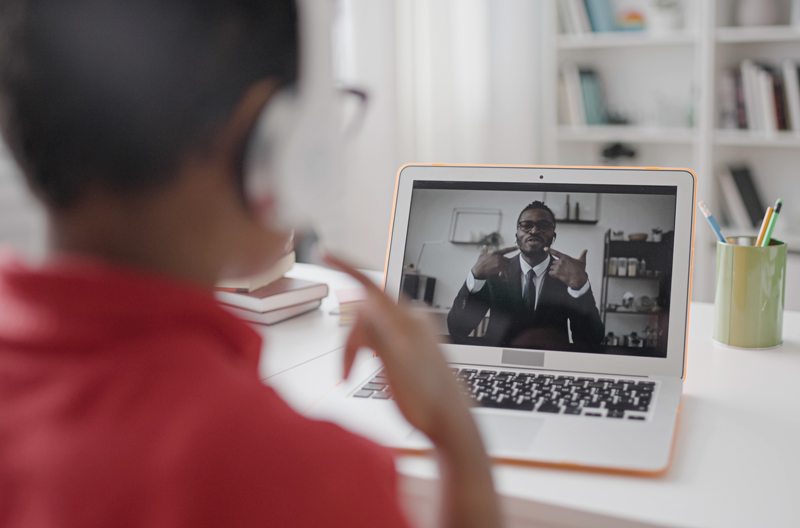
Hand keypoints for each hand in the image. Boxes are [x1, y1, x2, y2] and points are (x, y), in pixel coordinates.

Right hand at [323, 254, 468, 441]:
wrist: (450, 423)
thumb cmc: (426, 401)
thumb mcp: (395, 368)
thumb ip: (379, 335)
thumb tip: (363, 307)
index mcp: (407, 322)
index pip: (372, 286)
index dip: (347, 267)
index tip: (327, 253)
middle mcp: (412, 322)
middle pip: (366, 313)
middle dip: (349, 338)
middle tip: (344, 371)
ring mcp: (413, 334)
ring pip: (371, 327)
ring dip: (357, 348)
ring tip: (353, 375)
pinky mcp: (413, 347)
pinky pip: (380, 337)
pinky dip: (367, 350)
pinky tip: (368, 368)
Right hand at [471, 245, 517, 279]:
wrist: (477, 271)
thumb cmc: (479, 264)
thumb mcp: (481, 256)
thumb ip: (484, 251)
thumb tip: (484, 246)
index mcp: (495, 253)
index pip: (506, 250)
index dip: (513, 248)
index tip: (519, 247)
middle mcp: (498, 256)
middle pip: (507, 260)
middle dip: (505, 265)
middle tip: (501, 270)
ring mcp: (499, 261)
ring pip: (507, 266)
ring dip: (505, 270)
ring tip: (500, 273)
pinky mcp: (499, 266)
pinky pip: (505, 270)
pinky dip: (504, 274)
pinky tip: (500, 275)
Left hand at [545, 247, 587, 289]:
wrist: (578, 280)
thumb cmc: (580, 271)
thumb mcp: (582, 262)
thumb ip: (582, 255)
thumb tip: (585, 250)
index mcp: (566, 257)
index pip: (556, 252)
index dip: (549, 250)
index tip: (544, 248)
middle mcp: (561, 261)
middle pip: (554, 262)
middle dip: (557, 266)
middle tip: (563, 270)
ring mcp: (558, 267)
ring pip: (551, 268)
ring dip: (555, 271)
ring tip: (561, 273)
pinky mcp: (556, 273)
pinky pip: (550, 273)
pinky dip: (552, 275)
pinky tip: (557, 276)